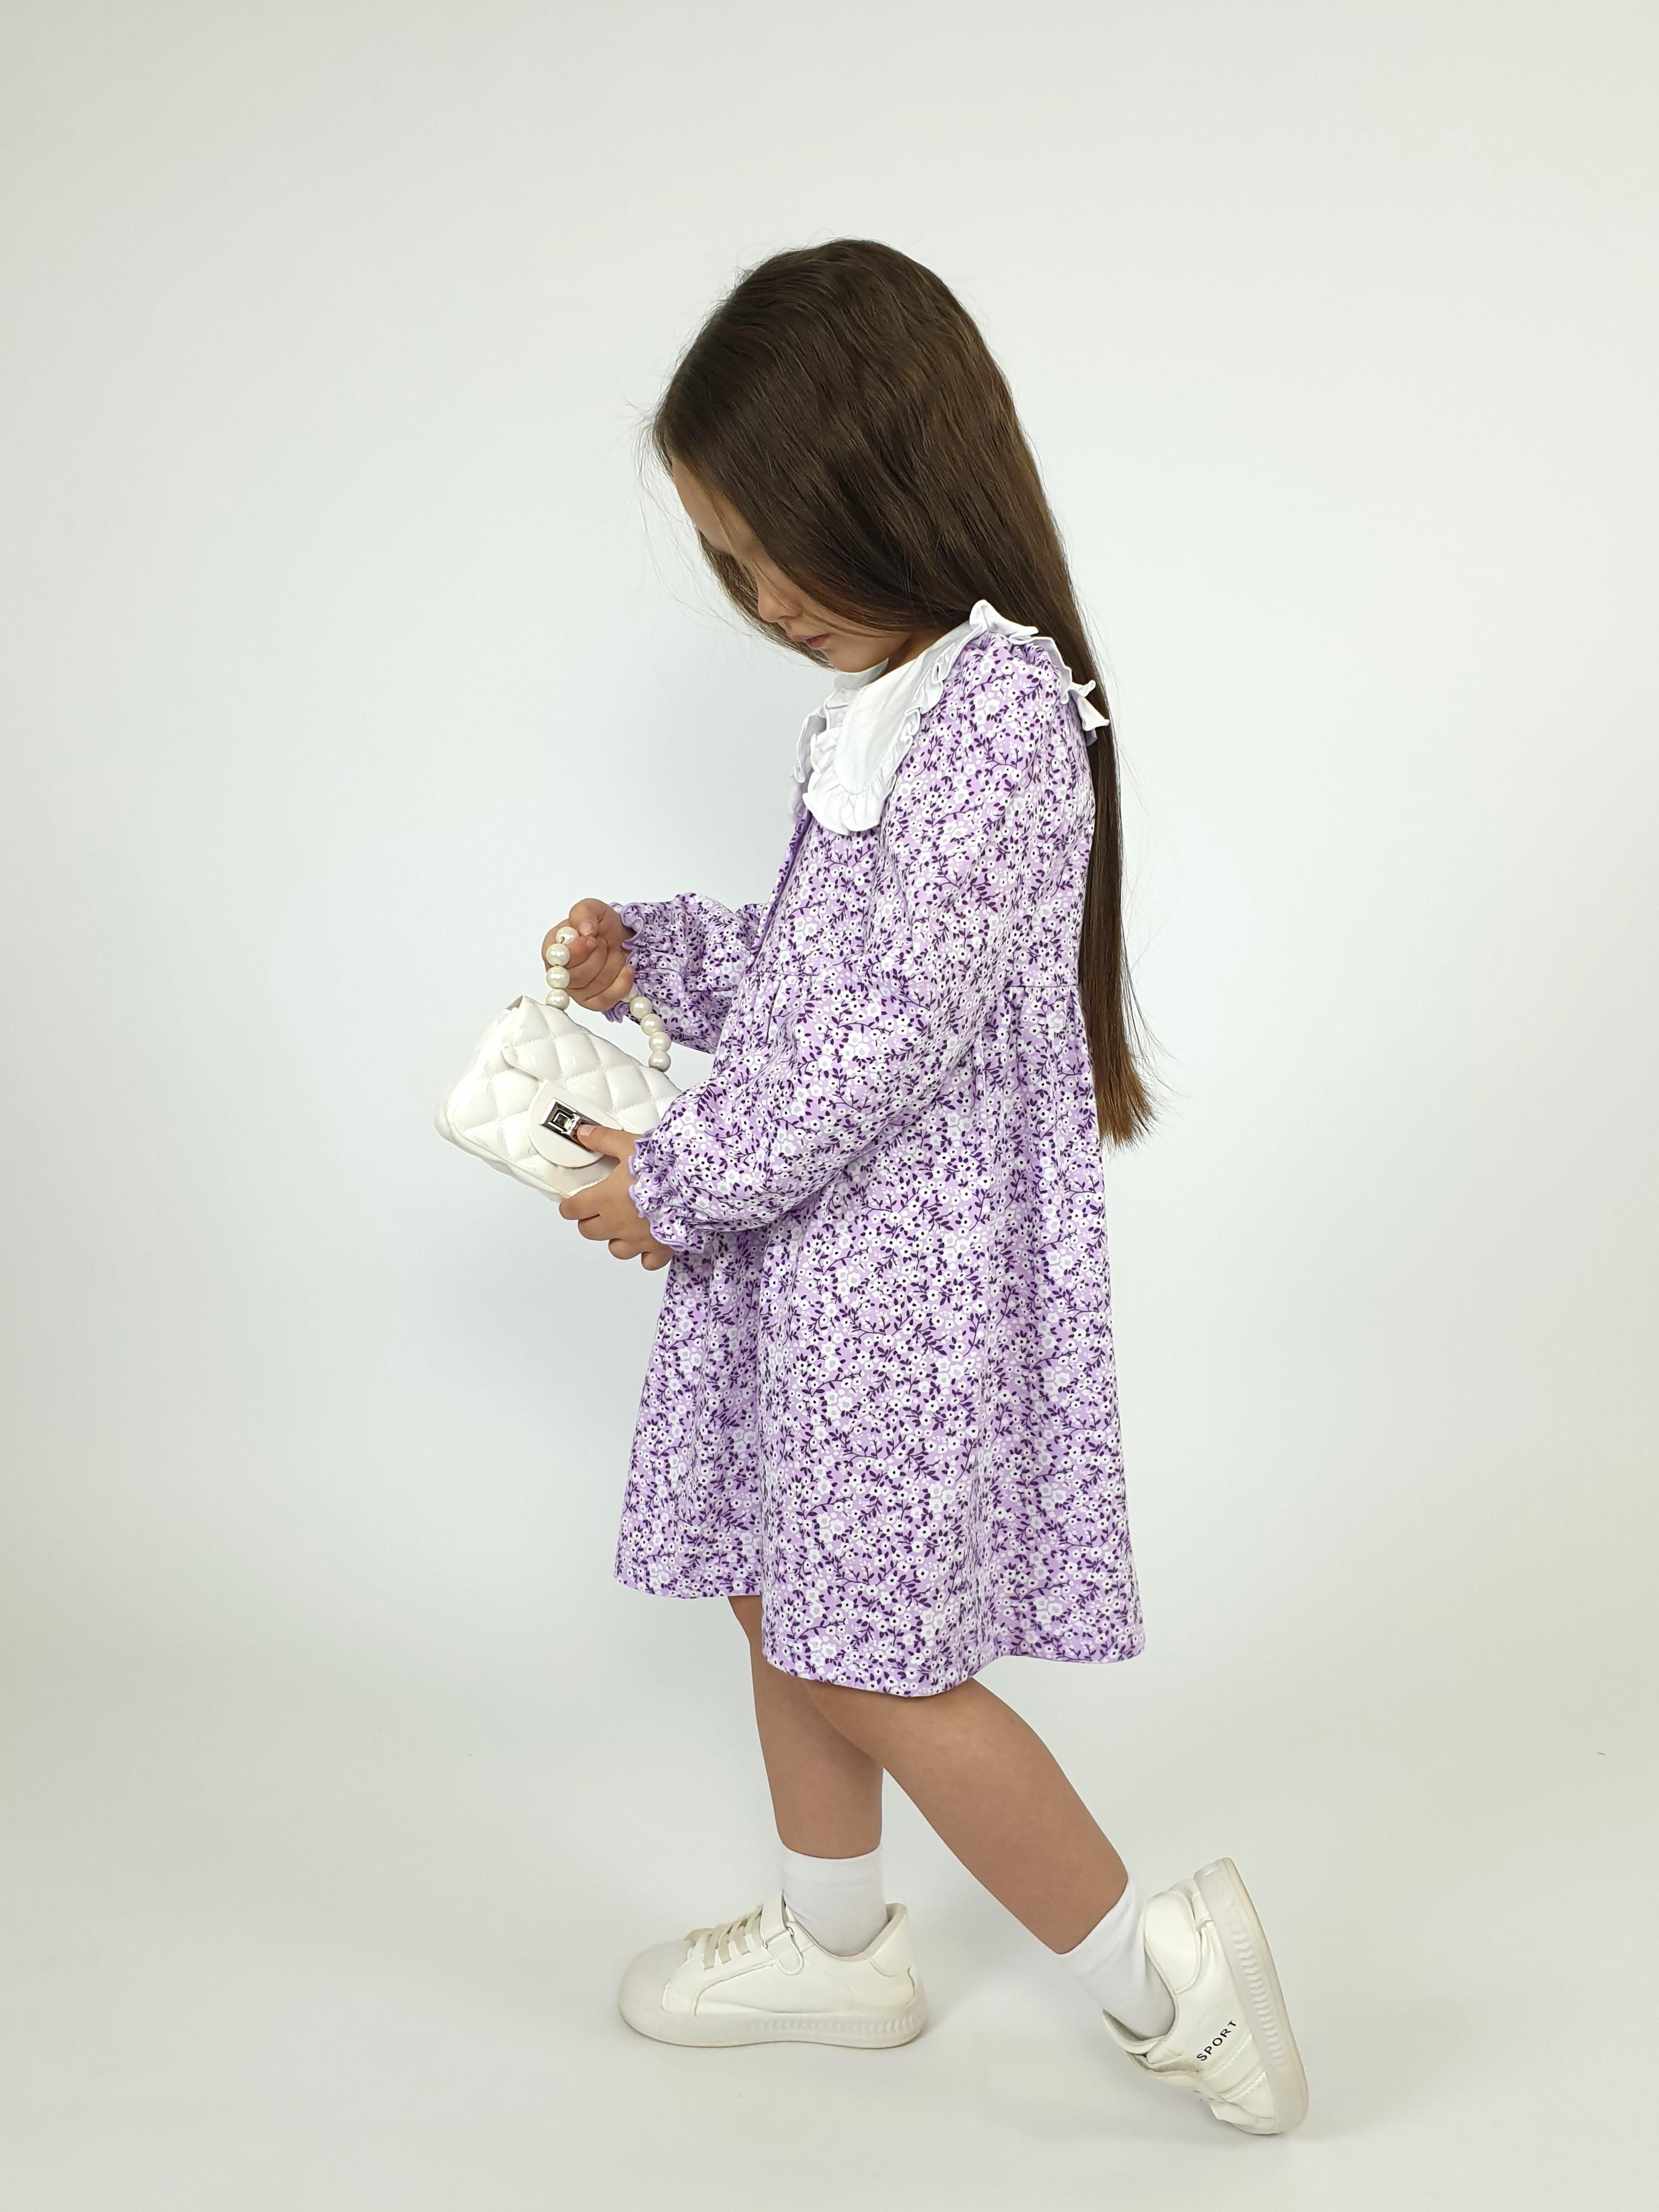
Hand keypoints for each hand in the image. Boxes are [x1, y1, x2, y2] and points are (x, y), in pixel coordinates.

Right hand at [542, 899, 636, 1011]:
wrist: (621, 938)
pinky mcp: (592, 1001)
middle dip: (598, 956)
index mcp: (553, 948)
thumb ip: (584, 912)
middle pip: (576, 976)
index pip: (557, 959)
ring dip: (612, 964)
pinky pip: (606, 1000)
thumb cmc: (600, 925)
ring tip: (613, 951)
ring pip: (595, 986)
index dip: (577, 951)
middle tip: (603, 942)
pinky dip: (622, 983)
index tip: (592, 938)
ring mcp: (575, 989)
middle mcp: (560, 972)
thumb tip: (585, 930)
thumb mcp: (592, 908)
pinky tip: (626, 968)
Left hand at [557, 1122, 673, 1270]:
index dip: (570, 1206)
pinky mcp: (660, 1249)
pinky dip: (646, 1255)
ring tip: (623, 1226)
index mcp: (605, 1200)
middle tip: (597, 1211)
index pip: (573, 1209)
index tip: (571, 1204)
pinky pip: (647, 1262)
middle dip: (590, 1221)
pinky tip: (649, 1243)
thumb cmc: (664, 1167)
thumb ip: (604, 1140)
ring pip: (615, 1249)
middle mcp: (618, 1224)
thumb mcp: (630, 1145)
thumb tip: (583, 1134)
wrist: (695, 1186)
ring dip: (616, 1239)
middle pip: (589, 1231)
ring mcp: (638, 1240)